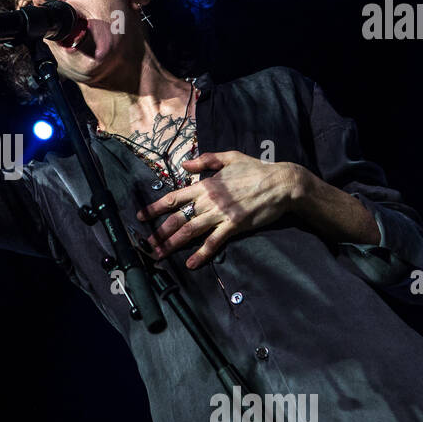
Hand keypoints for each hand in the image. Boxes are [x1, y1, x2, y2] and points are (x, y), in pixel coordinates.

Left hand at [136, 152, 305, 268]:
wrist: (281, 183)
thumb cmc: (256, 169)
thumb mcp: (229, 157)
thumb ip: (205, 161)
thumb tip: (184, 165)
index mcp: (206, 184)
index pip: (174, 197)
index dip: (155, 208)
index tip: (140, 217)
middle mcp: (209, 200)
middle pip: (178, 218)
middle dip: (159, 232)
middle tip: (146, 245)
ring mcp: (221, 213)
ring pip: (190, 230)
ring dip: (173, 244)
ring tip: (159, 255)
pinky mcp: (234, 225)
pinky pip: (213, 242)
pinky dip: (201, 254)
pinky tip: (191, 263)